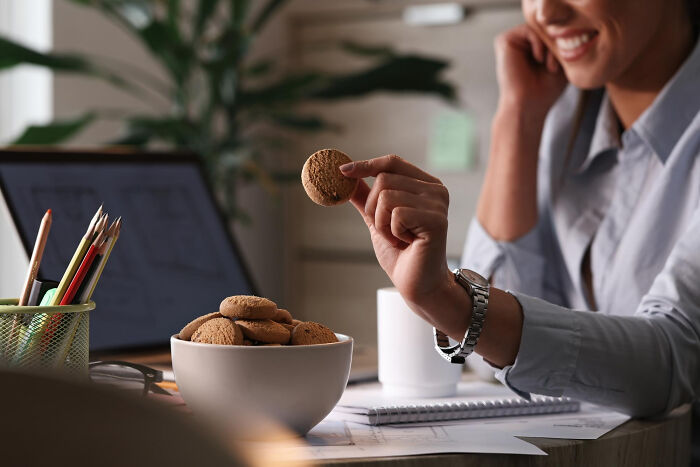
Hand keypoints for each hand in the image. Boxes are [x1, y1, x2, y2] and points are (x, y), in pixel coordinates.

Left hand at [340, 155, 454, 324]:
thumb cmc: (401, 253)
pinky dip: (391, 233)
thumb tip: (347, 176)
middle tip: (386, 231)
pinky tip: (406, 243)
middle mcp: (436, 190)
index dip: (366, 164)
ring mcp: (438, 204)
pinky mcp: (436, 220)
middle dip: (373, 209)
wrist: (417, 284)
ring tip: (398, 238)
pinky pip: (396, 214)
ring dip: (382, 224)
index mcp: (425, 185)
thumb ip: (366, 197)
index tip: (342, 171)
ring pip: (386, 197)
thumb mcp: (377, 220)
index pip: (392, 162)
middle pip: (383, 179)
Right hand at [495, 24, 567, 116]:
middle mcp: (519, 44)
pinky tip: (539, 59)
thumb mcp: (561, 63)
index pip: (550, 32)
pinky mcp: (504, 41)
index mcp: (530, 48)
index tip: (563, 66)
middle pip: (545, 28)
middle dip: (555, 45)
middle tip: (556, 66)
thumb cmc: (545, 91)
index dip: (561, 44)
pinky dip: (539, 43)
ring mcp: (511, 42)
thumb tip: (563, 28)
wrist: (528, 105)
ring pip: (539, 28)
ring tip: (549, 65)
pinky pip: (529, 29)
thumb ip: (562, 44)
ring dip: (549, 45)